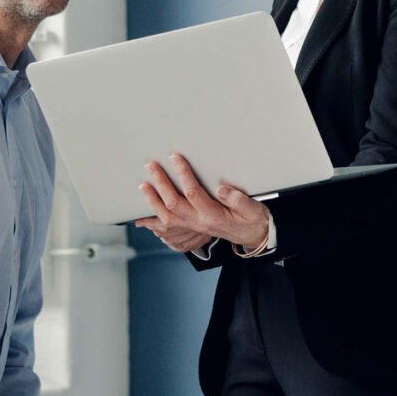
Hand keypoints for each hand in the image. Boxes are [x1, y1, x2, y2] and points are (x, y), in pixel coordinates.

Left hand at [136, 154, 268, 250]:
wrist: (252, 237)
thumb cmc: (252, 220)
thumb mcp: (253, 210)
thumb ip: (239, 200)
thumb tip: (221, 188)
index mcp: (213, 216)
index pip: (193, 193)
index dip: (183, 174)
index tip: (175, 158)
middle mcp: (199, 222)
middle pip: (173, 204)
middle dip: (161, 183)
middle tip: (151, 166)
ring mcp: (192, 226)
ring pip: (166, 217)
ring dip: (153, 201)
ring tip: (143, 186)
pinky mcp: (190, 228)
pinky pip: (167, 226)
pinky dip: (153, 221)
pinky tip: (143, 215)